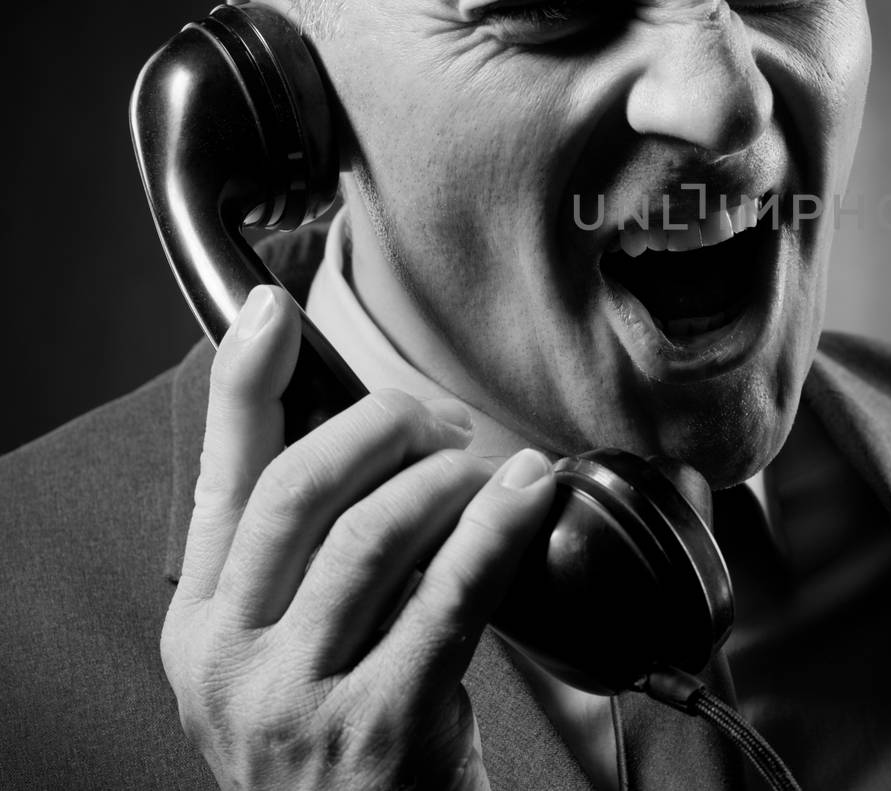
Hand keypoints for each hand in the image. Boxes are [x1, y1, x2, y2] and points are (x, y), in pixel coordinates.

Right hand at [161, 285, 554, 789]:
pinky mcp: (380, 727)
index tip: (273, 311)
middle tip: (438, 422)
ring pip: (374, 534)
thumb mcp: (286, 651)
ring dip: (446, 478)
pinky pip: (449, 596)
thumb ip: (305, 557)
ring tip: (488, 469)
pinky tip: (528, 493)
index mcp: (201, 626)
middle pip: (300, 490)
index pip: (219, 478)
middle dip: (382, 426)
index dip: (245, 381)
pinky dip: (497, 527)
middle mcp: (231, 659)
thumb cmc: (340, 741)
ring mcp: (299, 699)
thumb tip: (373, 436)